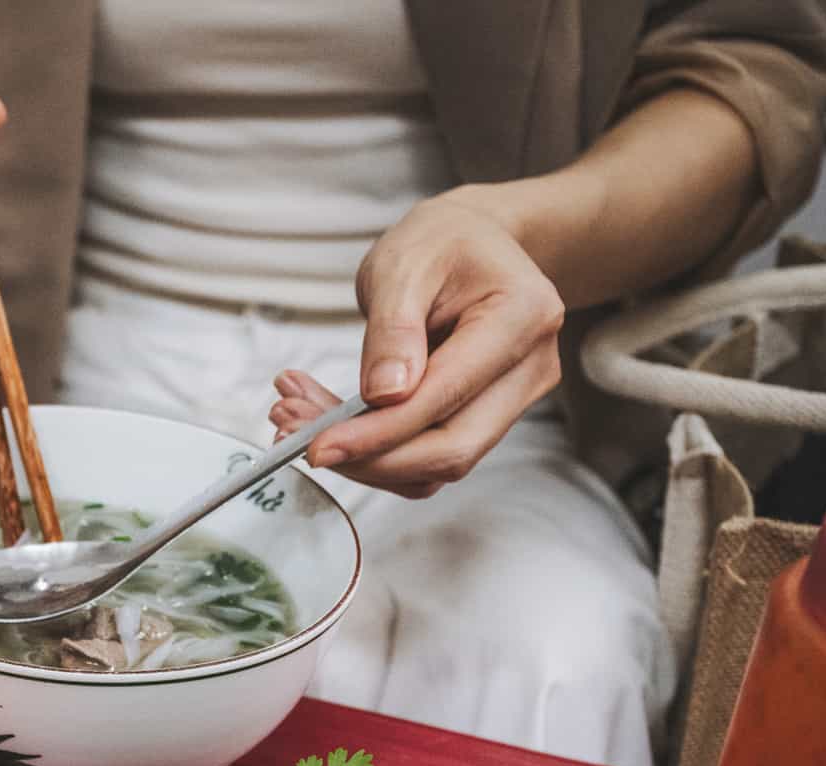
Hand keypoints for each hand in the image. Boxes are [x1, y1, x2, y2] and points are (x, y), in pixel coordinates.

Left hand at [269, 192, 564, 497]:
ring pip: (439, 462)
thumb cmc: (441, 242)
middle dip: (368, 455)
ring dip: (366, 457)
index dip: (380, 432)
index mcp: (522, 317)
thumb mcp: (403, 265)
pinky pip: (430, 455)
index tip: (318, 444)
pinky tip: (328, 423)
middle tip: (295, 433)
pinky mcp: (486, 417)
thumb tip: (384, 397)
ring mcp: (514, 398)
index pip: (446, 396)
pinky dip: (377, 451)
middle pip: (452, 449)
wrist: (470, 242)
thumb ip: (394, 330)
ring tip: (300, 417)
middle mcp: (530, 366)